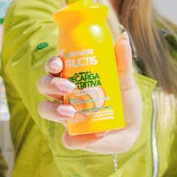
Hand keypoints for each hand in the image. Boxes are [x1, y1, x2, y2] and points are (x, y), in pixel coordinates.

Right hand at [37, 32, 141, 153]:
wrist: (133, 127)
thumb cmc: (124, 100)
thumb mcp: (125, 80)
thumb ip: (122, 61)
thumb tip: (123, 37)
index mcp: (72, 78)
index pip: (54, 68)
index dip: (52, 63)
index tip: (59, 63)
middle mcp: (64, 96)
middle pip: (44, 86)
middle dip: (51, 84)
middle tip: (68, 87)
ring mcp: (65, 117)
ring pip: (45, 109)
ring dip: (53, 110)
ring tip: (71, 112)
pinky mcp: (73, 138)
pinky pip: (66, 139)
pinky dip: (76, 138)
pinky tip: (93, 134)